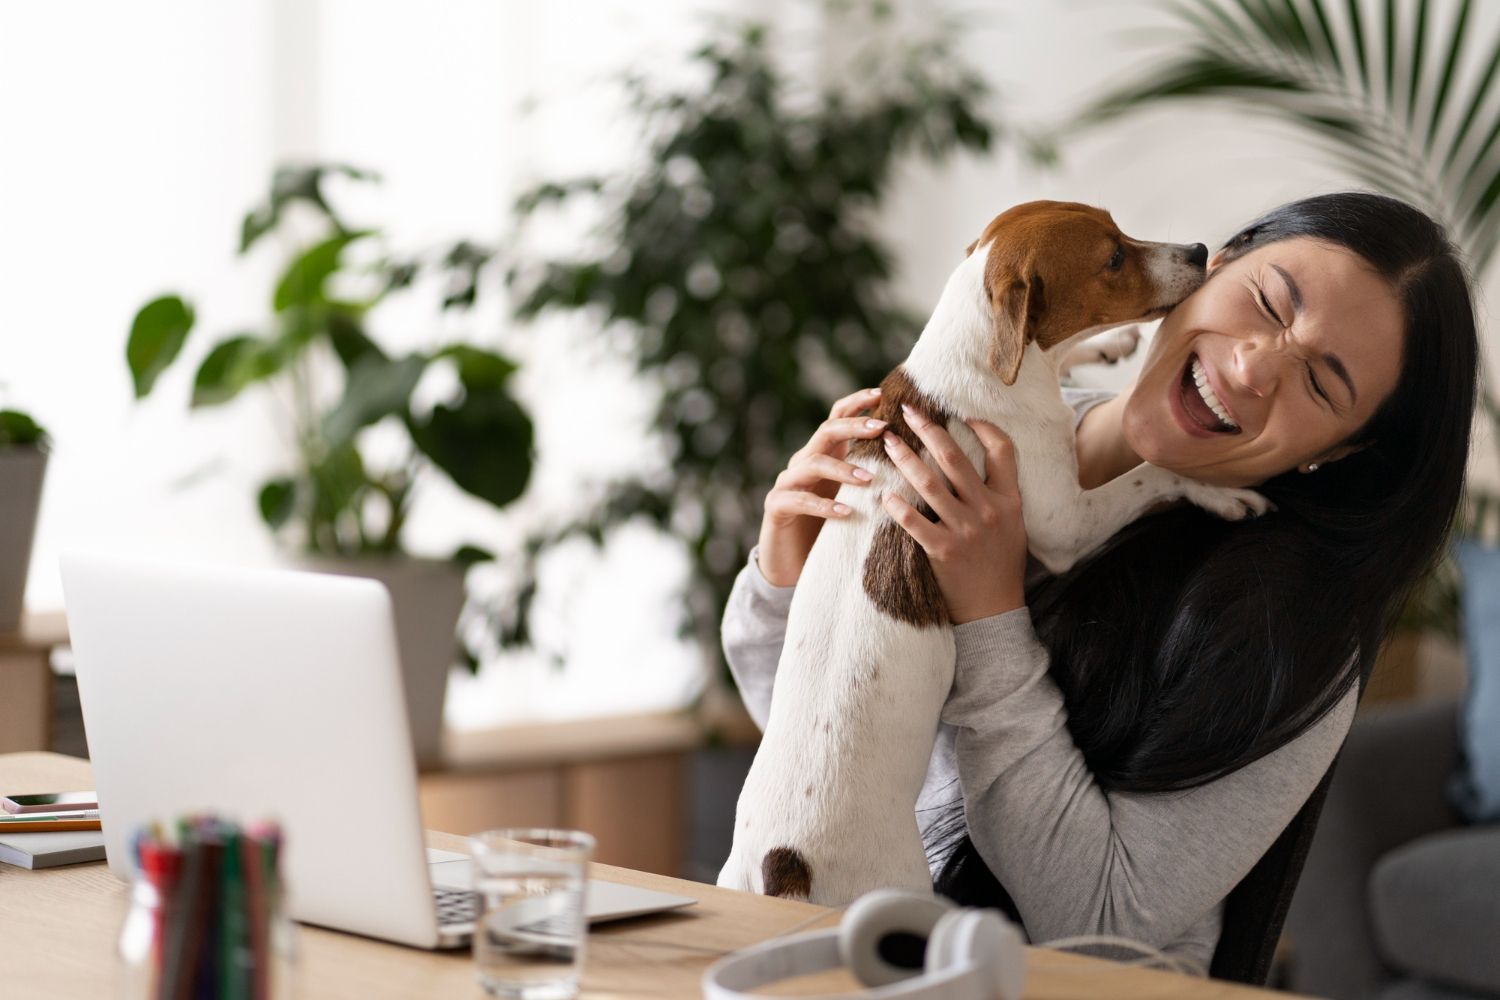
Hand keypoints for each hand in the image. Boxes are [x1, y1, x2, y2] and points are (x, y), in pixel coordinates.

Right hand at [757, 387, 886, 586]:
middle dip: (853, 426)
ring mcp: (788, 483)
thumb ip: (872, 477)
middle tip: (881, 428)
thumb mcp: (854, 499)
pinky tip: (846, 513)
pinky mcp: (777, 506)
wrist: (791, 564)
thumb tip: (915, 461)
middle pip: (826, 432)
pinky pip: (800, 500)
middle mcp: (804, 462)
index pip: (837, 417)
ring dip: (842, 468)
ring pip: (812, 462)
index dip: (856, 403)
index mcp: (825, 455)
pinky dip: (824, 505)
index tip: (882, 394)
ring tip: (869, 479)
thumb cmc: (831, 529)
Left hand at [880, 407, 1027, 623]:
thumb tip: (975, 456)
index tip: (961, 412)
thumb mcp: (1012, 523)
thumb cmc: (1000, 562)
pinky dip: (897, 506)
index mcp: (1009, 500)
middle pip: (955, 459)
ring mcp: (965, 531)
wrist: (995, 609)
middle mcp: (988, 511)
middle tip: (907, 411)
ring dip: (905, 459)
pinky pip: (915, 523)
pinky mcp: (943, 552)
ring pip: (930, 485)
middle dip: (929, 430)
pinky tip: (883, 492)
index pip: (1002, 450)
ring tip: (888, 443)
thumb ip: (997, 492)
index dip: (984, 426)